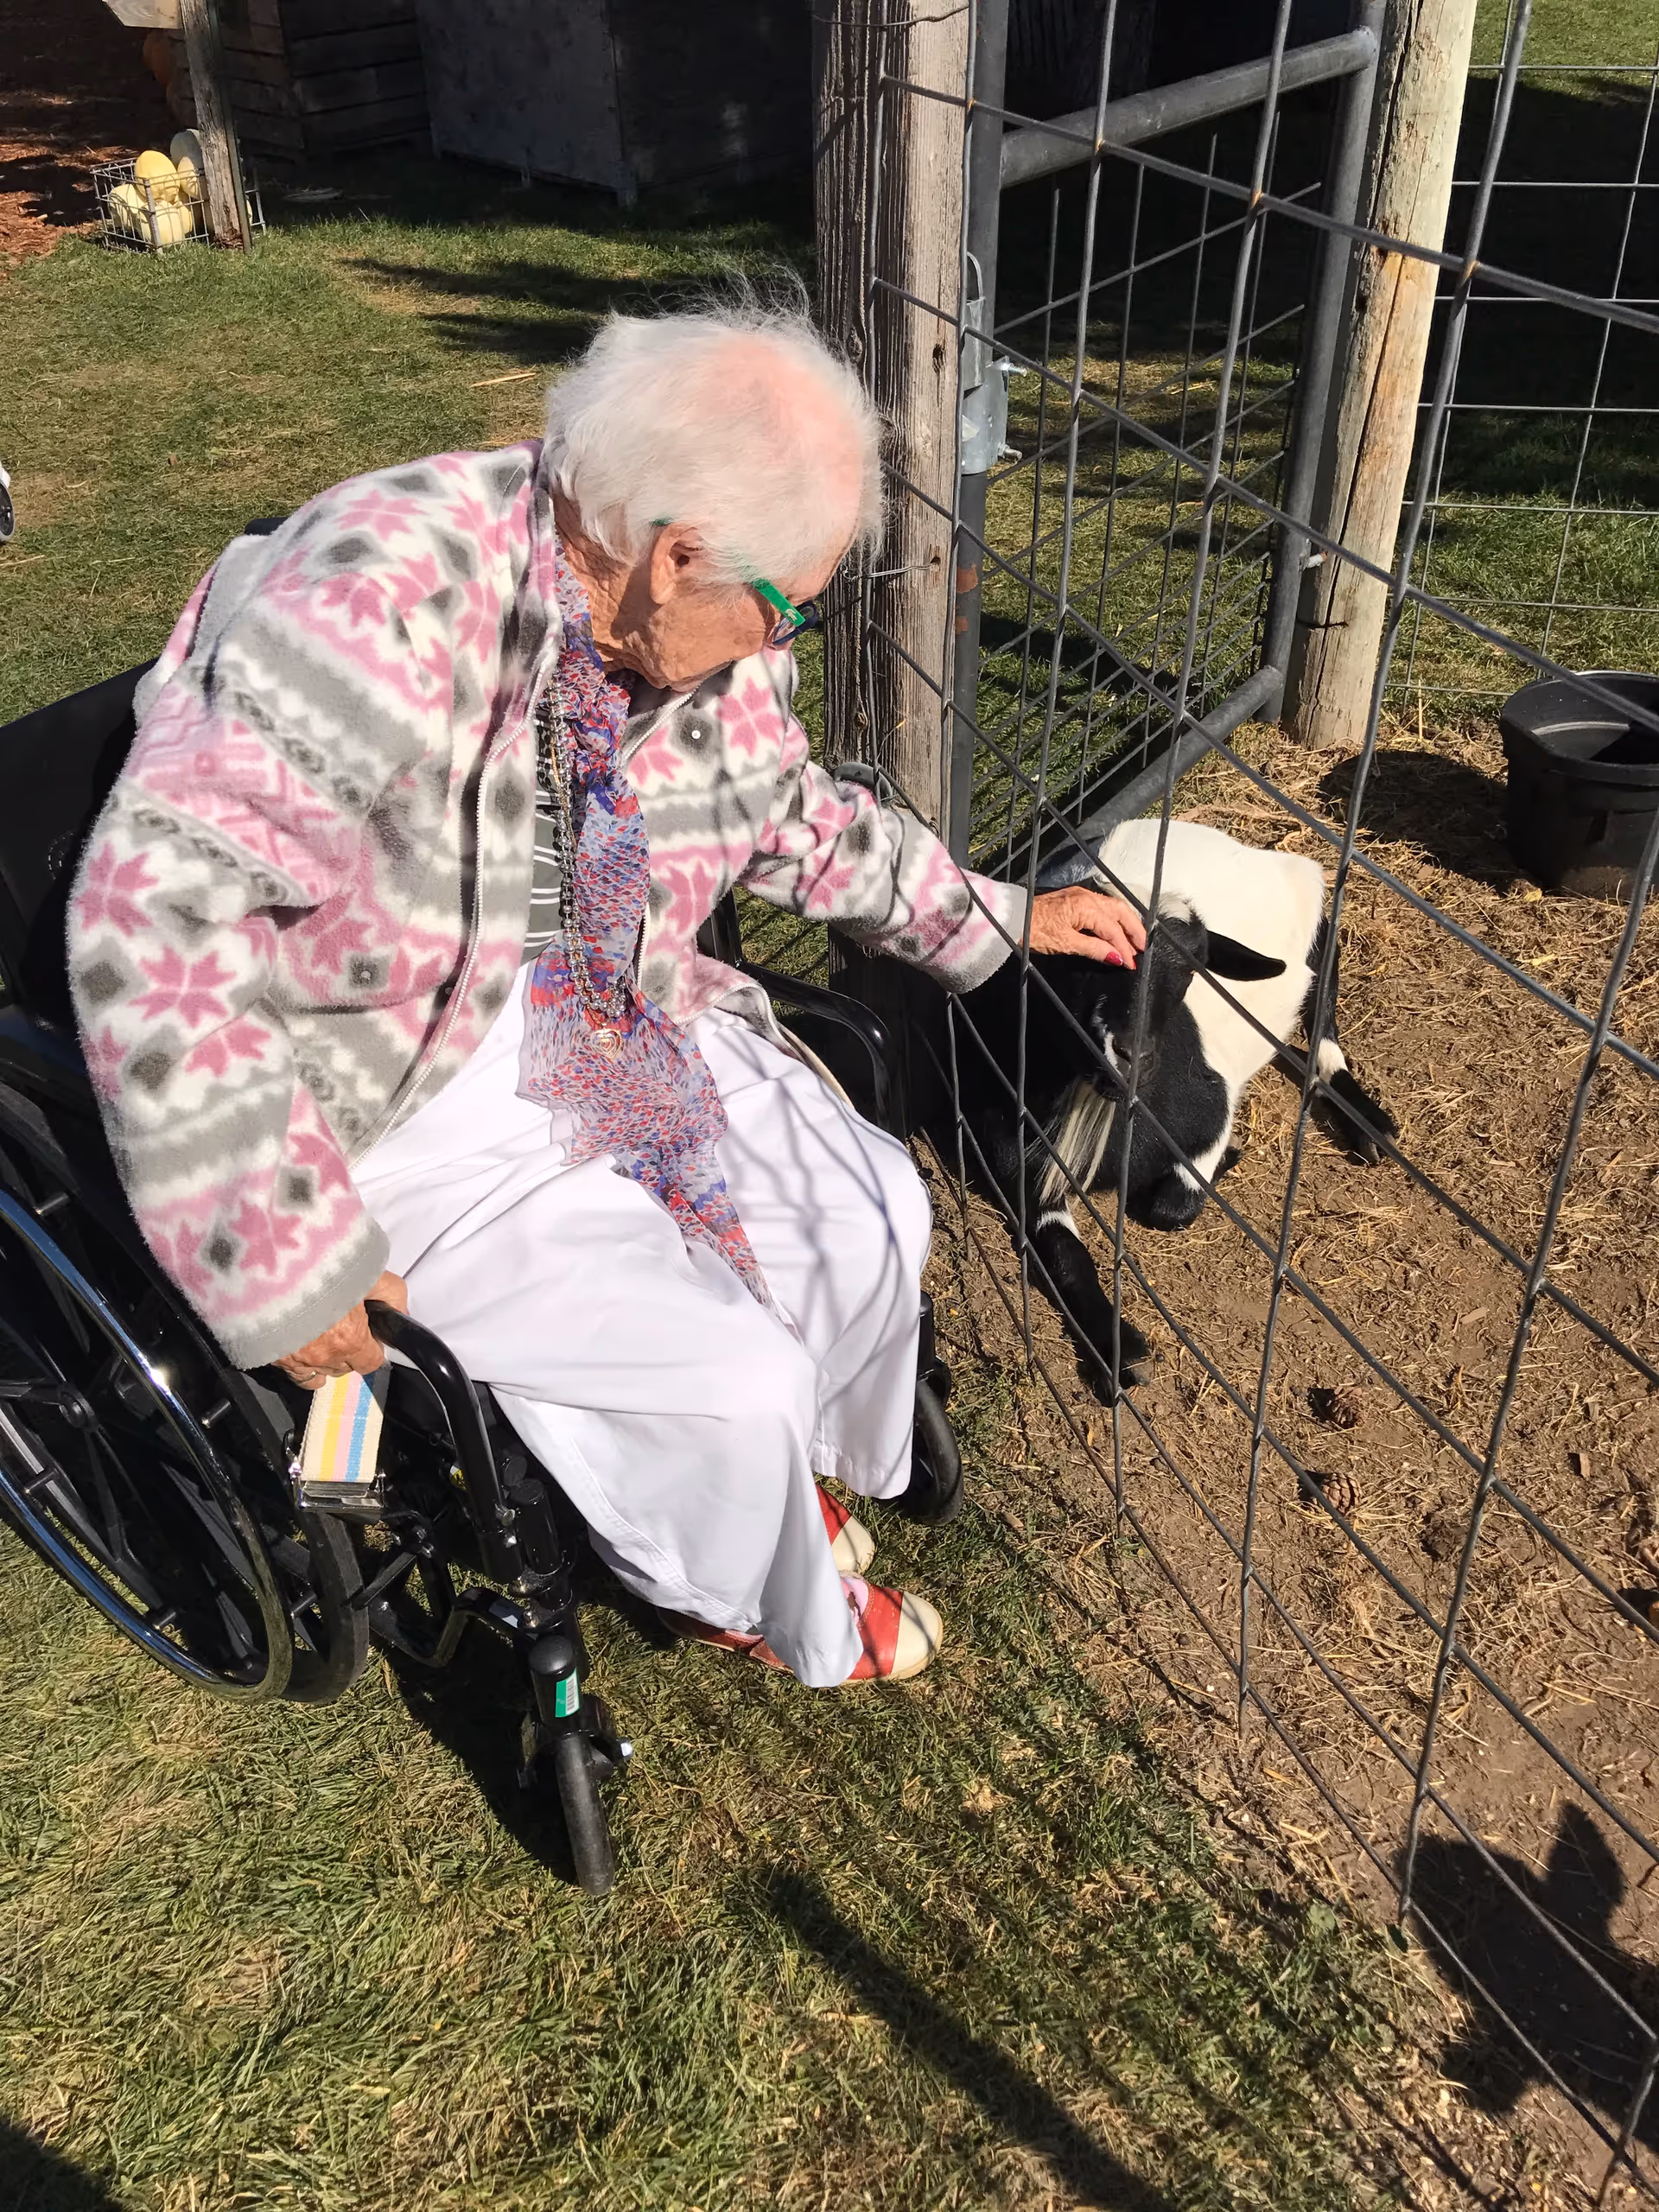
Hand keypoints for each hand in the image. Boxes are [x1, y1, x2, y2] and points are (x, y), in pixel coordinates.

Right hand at [274, 1269, 407, 1390]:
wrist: (273, 1261)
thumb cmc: (324, 1265)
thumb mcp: (369, 1272)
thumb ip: (391, 1295)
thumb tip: (400, 1313)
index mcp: (350, 1340)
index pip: (371, 1362)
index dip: (372, 1347)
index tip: (367, 1330)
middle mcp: (323, 1356)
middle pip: (345, 1367)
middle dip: (349, 1350)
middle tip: (342, 1323)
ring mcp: (294, 1359)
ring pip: (319, 1372)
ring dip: (325, 1357)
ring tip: (320, 1332)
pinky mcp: (272, 1355)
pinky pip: (295, 1375)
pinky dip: (302, 1365)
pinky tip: (302, 1345)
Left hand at [1028, 888, 1146, 966]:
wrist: (1010, 918)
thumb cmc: (1035, 931)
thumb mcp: (1066, 944)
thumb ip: (1094, 949)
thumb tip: (1117, 958)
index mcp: (1086, 906)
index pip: (1112, 929)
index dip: (1124, 948)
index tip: (1131, 964)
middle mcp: (1087, 896)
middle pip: (1120, 911)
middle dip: (1133, 930)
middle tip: (1142, 948)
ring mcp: (1080, 895)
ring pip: (1112, 907)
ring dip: (1125, 923)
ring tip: (1133, 940)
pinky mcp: (1074, 898)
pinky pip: (1101, 906)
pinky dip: (1113, 918)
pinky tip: (1115, 929)